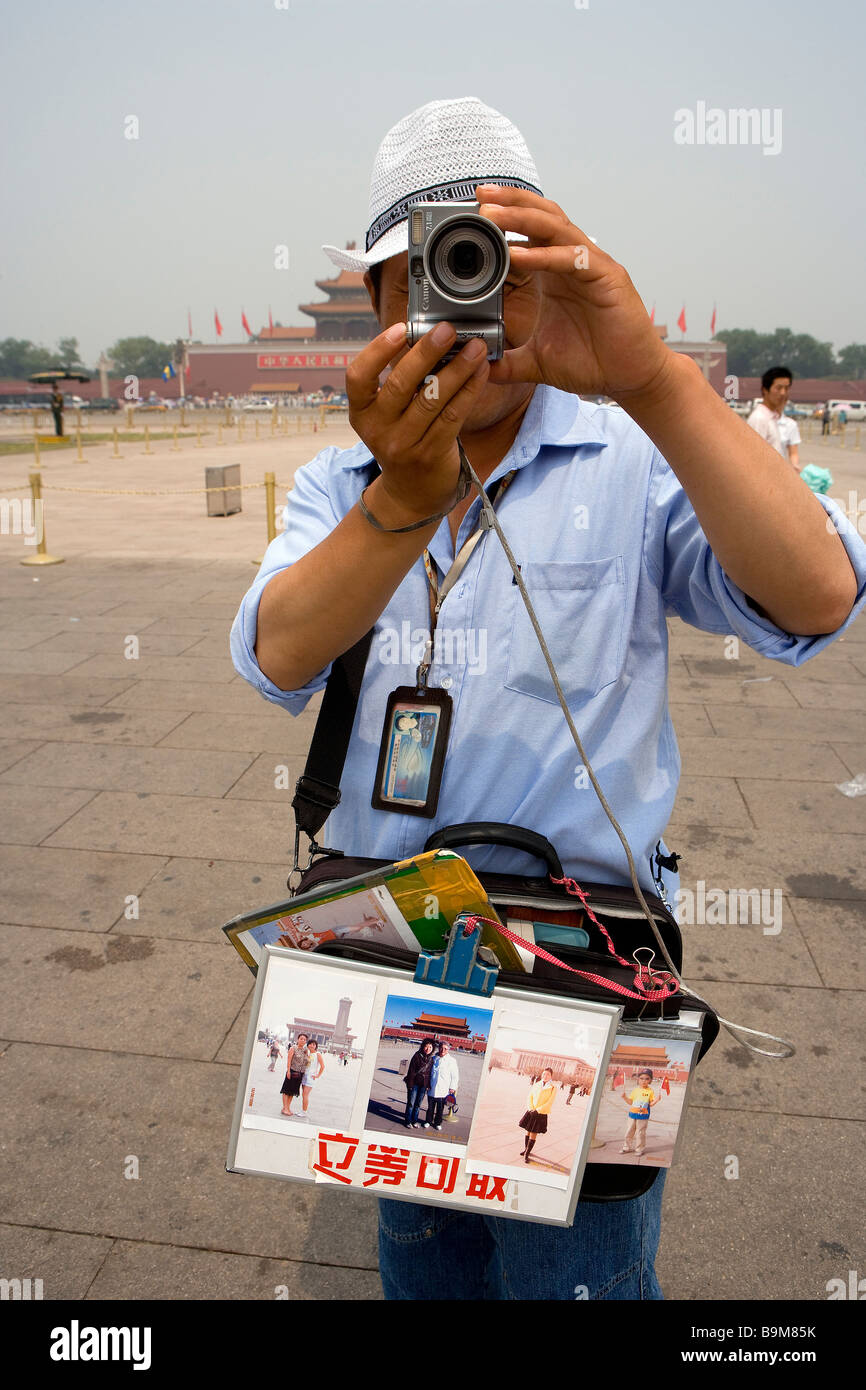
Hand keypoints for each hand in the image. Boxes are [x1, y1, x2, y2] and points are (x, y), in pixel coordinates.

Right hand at [345, 320, 489, 521]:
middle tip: (447, 329)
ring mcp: (404, 444)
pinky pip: (453, 416)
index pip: (358, 376)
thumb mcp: (387, 416)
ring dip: (457, 369)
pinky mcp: (431, 454)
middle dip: (426, 353)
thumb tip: (428, 337)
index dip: (377, 350)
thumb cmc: (403, 441)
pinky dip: (469, 391)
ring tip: (475, 347)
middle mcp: (377, 429)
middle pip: (400, 384)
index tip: (400, 329)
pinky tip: (481, 372)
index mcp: (362, 412)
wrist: (411, 495)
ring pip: (432, 399)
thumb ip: (399, 383)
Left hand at [475, 184, 673, 403]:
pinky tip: (518, 256)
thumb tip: (481, 367)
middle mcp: (571, 262)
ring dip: (521, 218)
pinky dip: (544, 255)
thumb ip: (508, 362)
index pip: (528, 231)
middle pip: (540, 217)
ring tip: (491, 214)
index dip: (504, 217)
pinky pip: (572, 258)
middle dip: (509, 203)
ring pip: (555, 228)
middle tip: (480, 196)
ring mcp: (590, 266)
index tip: (473, 212)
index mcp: (554, 273)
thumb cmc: (591, 362)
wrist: (629, 379)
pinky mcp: (607, 278)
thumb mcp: (536, 362)